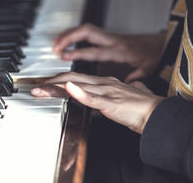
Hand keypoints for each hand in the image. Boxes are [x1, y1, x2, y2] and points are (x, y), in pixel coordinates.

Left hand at [31, 72, 164, 133]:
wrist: (157, 113)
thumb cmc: (144, 108)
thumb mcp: (126, 98)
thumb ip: (119, 93)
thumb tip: (118, 92)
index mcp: (107, 82)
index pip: (78, 78)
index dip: (60, 80)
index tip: (47, 84)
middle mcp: (104, 83)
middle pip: (72, 79)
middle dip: (51, 82)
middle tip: (35, 86)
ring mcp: (107, 91)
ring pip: (77, 86)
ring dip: (55, 88)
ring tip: (39, 90)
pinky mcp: (111, 103)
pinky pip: (92, 97)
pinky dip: (78, 92)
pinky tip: (67, 89)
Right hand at [53, 23, 165, 81]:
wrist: (161, 42)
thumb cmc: (154, 55)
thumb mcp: (147, 68)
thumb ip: (136, 76)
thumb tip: (127, 84)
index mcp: (119, 50)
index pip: (95, 50)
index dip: (79, 52)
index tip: (64, 56)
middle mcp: (113, 41)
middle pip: (87, 32)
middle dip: (69, 37)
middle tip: (55, 47)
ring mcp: (111, 37)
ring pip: (86, 30)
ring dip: (70, 35)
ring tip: (57, 43)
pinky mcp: (110, 37)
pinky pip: (90, 32)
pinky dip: (77, 36)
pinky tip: (69, 42)